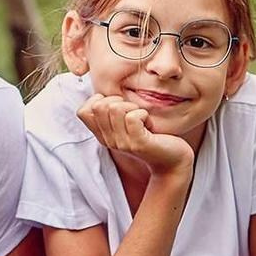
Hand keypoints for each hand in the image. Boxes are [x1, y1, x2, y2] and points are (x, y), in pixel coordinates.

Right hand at [77, 95, 194, 174]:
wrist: (172, 162)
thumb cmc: (152, 137)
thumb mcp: (126, 125)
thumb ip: (113, 113)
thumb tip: (102, 93)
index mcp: (103, 135)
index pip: (83, 111)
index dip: (99, 100)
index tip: (117, 107)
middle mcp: (109, 140)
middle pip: (98, 106)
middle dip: (118, 100)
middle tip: (132, 112)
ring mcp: (122, 143)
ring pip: (115, 108)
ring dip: (132, 107)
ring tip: (142, 118)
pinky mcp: (138, 143)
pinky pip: (132, 117)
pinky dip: (143, 114)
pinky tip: (149, 124)